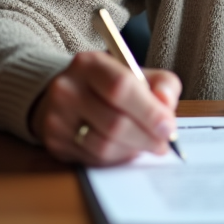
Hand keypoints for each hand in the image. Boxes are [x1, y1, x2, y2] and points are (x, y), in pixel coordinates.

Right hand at [29, 50, 181, 164]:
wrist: (67, 95)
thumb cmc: (109, 85)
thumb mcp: (137, 73)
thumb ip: (162, 84)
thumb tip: (167, 104)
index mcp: (89, 64)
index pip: (120, 88)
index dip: (149, 111)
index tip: (169, 127)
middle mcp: (67, 89)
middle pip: (113, 122)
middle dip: (146, 137)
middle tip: (163, 143)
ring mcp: (57, 118)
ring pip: (104, 146)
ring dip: (133, 149)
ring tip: (146, 144)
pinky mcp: (55, 143)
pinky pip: (94, 159)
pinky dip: (117, 157)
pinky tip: (126, 148)